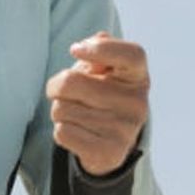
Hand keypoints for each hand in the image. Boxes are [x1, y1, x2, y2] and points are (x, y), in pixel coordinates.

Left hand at [45, 31, 149, 175]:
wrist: (108, 146)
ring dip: (59, 111)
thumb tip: (92, 42)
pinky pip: (62, 132)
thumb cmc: (99, 97)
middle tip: (65, 94)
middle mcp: (136, 103)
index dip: (100, 48)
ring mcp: (125, 130)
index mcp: (137, 77)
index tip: (75, 49)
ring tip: (77, 115)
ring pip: (61, 109)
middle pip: (70, 82)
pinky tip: (78, 132)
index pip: (132, 54)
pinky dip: (61, 131)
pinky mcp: (109, 152)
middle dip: (56, 86)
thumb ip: (98, 52)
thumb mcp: (102, 71)